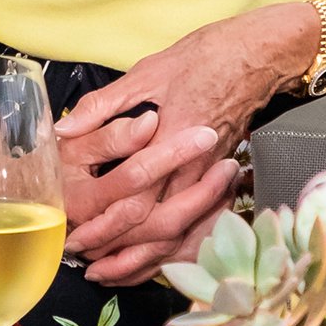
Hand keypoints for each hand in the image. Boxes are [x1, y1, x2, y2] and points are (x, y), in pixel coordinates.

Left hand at [55, 3, 313, 271]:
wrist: (260, 55)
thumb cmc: (205, 56)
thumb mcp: (148, 72)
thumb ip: (104, 104)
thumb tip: (64, 129)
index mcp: (171, 136)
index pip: (135, 191)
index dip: (105, 218)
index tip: (76, 234)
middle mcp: (192, 164)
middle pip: (156, 223)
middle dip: (119, 247)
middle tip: (85, 260)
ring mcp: (207, 173)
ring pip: (176, 229)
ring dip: (142, 254)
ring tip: (108, 270)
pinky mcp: (216, 174)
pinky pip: (193, 220)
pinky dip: (168, 243)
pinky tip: (148, 255)